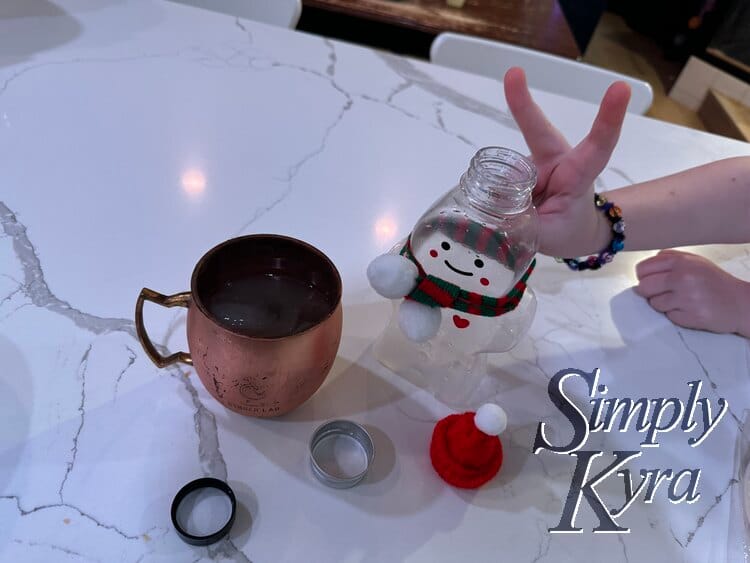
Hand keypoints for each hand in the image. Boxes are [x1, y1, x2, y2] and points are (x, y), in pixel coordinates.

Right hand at [503, 68, 630, 256]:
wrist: (570, 230)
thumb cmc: (568, 229)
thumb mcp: (551, 237)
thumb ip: (527, 228)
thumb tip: (495, 215)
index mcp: (577, 175)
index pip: (596, 146)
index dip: (607, 120)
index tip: (619, 88)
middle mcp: (555, 162)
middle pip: (539, 132)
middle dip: (524, 104)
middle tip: (512, 74)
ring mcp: (531, 165)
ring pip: (507, 167)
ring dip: (499, 189)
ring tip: (514, 218)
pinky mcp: (513, 172)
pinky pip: (494, 179)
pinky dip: (488, 195)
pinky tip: (493, 213)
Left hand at [635, 249, 749, 336]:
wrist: (740, 303)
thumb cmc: (715, 282)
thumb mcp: (694, 262)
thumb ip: (669, 260)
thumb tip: (644, 269)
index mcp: (681, 261)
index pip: (643, 269)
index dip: (643, 277)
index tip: (649, 281)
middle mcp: (682, 277)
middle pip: (644, 287)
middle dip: (649, 292)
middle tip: (662, 293)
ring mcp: (686, 297)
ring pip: (654, 303)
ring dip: (663, 304)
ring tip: (681, 300)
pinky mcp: (690, 316)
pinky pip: (668, 316)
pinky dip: (675, 314)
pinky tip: (688, 309)